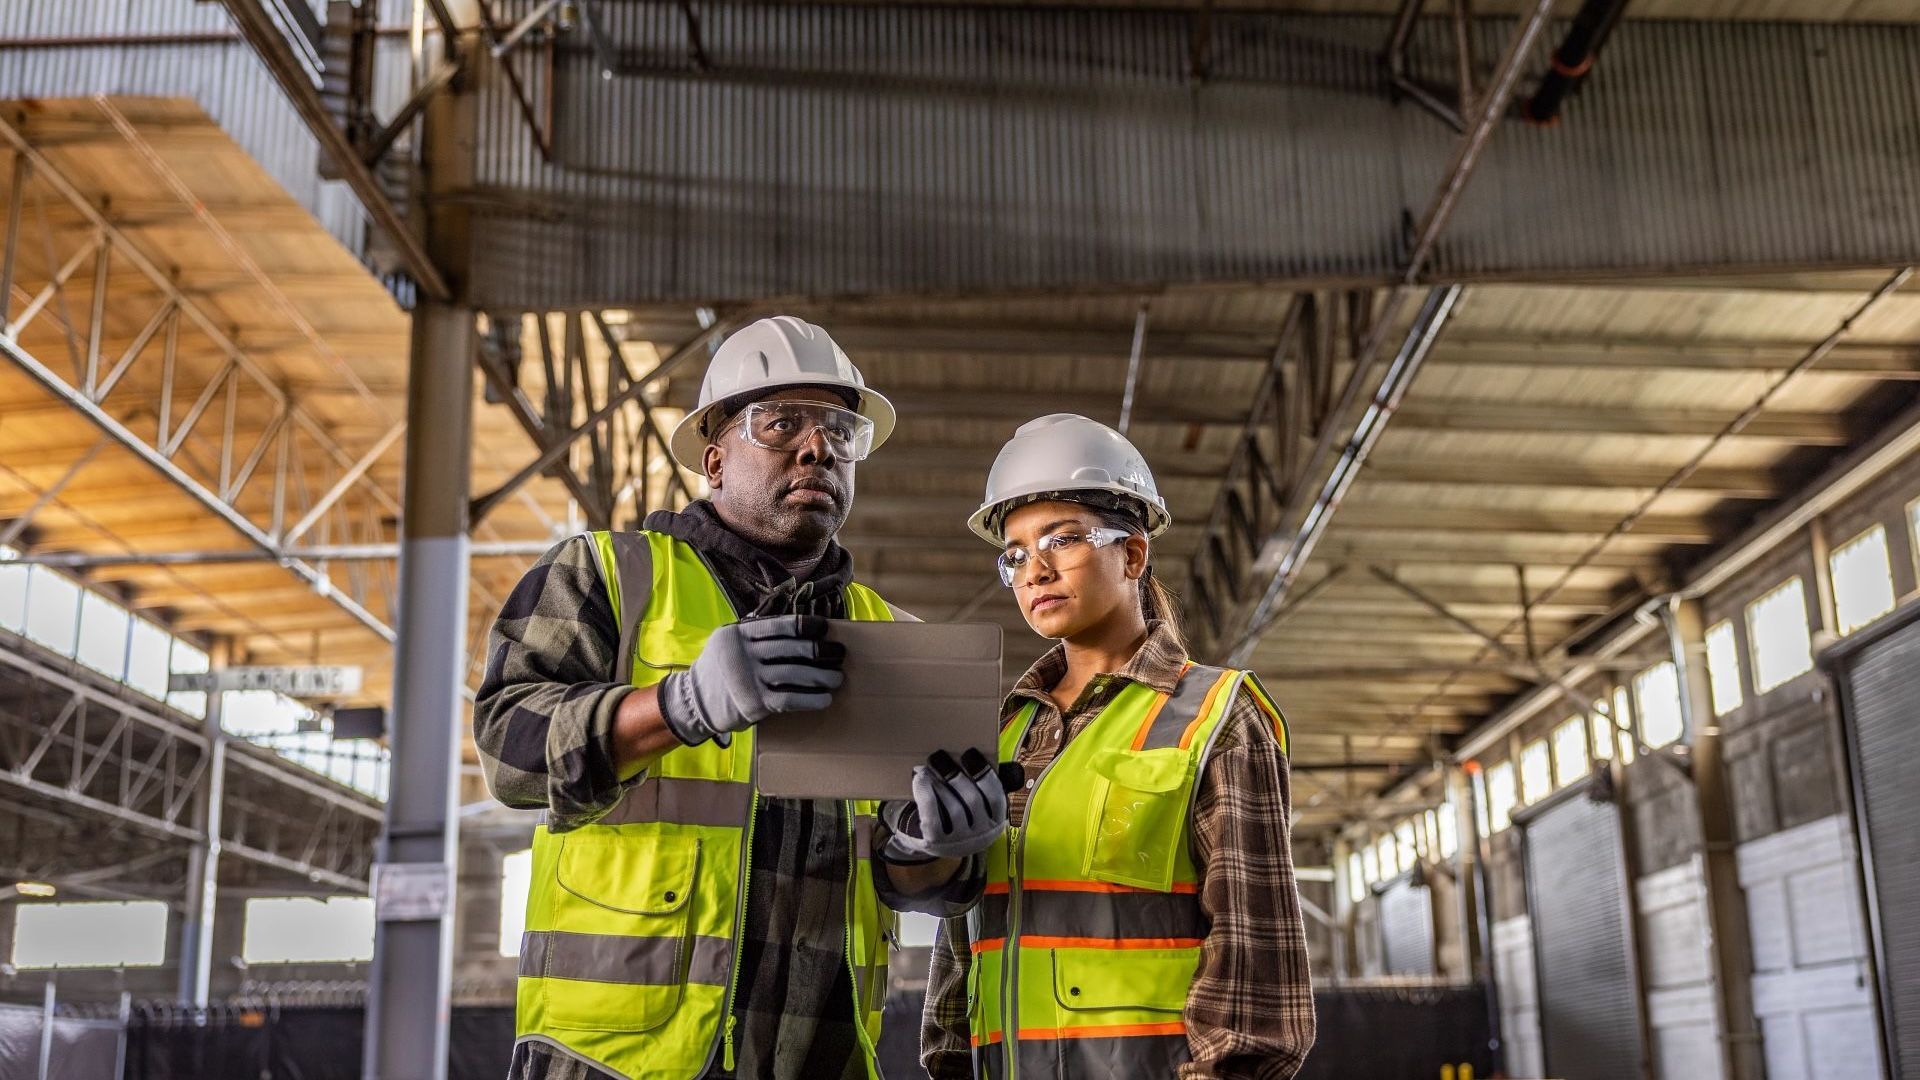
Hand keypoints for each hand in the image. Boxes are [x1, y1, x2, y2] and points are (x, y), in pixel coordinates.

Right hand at [657, 615, 844, 746]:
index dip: (805, 625)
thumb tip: (790, 623)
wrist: (694, 703)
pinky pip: (789, 699)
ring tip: (837, 678)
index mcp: (738, 634)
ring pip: (793, 673)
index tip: (825, 627)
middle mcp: (743, 653)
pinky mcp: (754, 703)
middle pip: (790, 649)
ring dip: (821, 676)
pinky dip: (810, 699)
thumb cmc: (719, 670)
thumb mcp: (728, 641)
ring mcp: (748, 678)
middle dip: (820, 651)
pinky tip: (825, 699)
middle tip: (839, 653)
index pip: (777, 625)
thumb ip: (753, 631)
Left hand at [880, 749, 1010, 861]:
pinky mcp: (937, 844)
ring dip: (938, 784)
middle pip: (972, 801)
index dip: (983, 773)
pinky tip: (919, 779)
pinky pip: (933, 818)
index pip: (996, 796)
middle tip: (938, 755)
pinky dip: (926, 795)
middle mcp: (982, 835)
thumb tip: (1016, 769)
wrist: (937, 841)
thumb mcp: (980, 804)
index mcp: (996, 819)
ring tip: (925, 767)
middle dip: (955, 775)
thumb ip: (991, 785)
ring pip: (953, 809)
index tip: (969, 752)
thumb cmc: (962, 811)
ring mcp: (959, 842)